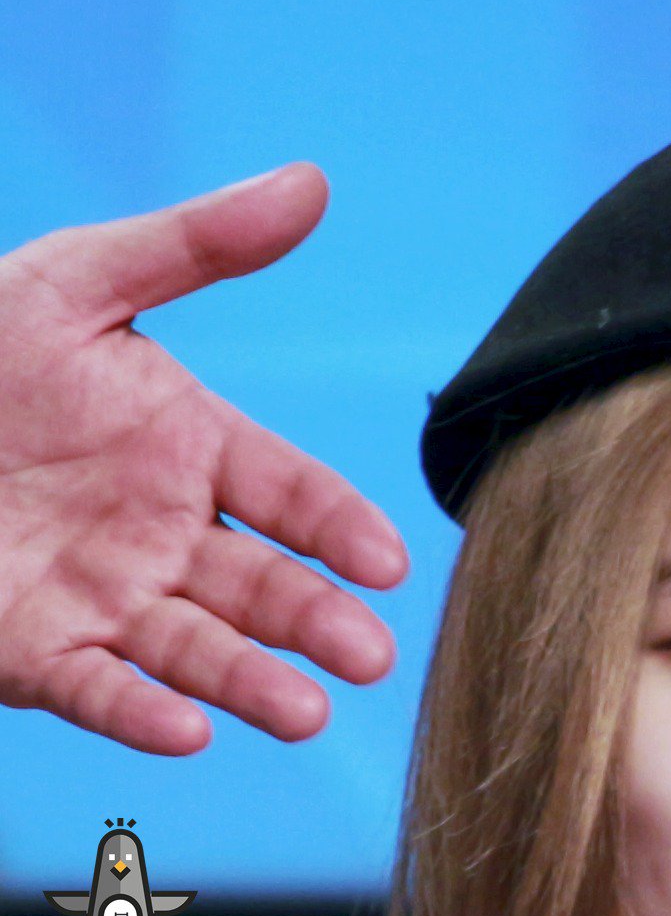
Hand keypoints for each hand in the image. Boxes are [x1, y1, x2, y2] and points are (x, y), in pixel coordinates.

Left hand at [0, 164, 408, 754]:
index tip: (386, 562)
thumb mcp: (75, 281)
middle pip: (263, 588)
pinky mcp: (40, 653)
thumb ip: (196, 245)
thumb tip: (311, 183)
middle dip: (317, 624)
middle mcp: (167, 538)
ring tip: (304, 712)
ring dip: (252, 684)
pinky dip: (143, 714)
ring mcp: (109, 600)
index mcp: (193, 452)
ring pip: (199, 652)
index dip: (340, 529)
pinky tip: (188, 732)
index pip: (292, 496)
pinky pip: (101, 690)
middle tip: (367, 655)